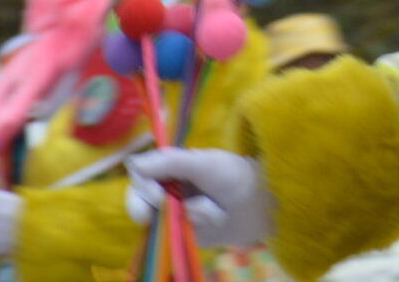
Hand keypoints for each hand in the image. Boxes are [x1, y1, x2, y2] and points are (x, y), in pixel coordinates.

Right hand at [125, 149, 274, 248]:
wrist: (265, 206)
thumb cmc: (238, 177)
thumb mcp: (206, 165)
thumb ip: (172, 163)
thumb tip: (133, 163)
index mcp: (174, 168)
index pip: (140, 175)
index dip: (141, 186)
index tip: (156, 193)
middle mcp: (171, 190)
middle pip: (140, 201)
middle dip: (148, 207)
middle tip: (162, 209)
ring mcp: (177, 214)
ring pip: (159, 221)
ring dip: (185, 216)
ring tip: (210, 209)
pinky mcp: (187, 234)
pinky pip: (177, 236)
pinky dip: (195, 228)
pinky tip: (214, 219)